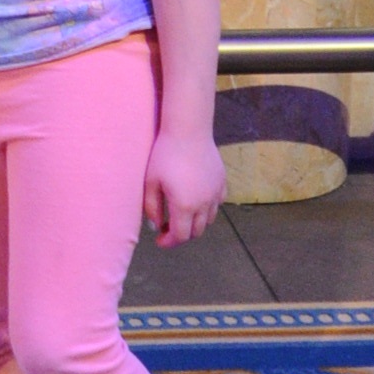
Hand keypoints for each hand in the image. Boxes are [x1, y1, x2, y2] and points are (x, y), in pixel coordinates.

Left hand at [144, 127, 226, 246]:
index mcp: (184, 206)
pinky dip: (208, 209)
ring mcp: (216, 194)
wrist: (188, 131)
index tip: (159, 240)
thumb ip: (152, 207)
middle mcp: (204, 204)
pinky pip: (217, 204)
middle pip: (196, 231)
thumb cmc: (165, 155)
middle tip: (168, 227)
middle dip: (182, 234)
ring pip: (209, 220)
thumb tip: (156, 226)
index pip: (180, 236)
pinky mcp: (222, 183)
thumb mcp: (151, 181)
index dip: (169, 242)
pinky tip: (197, 199)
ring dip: (196, 222)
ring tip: (182, 214)